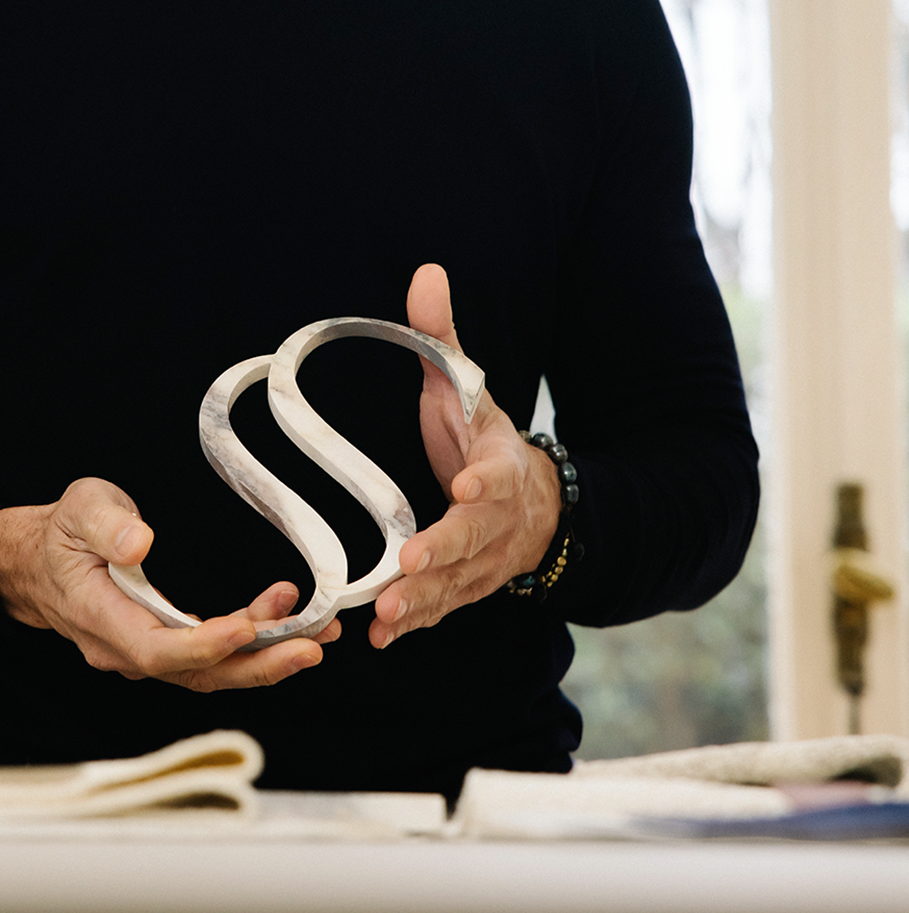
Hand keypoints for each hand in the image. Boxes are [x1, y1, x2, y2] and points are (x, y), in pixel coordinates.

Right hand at [0, 476, 337, 689]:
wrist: (37, 562)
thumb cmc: (61, 534)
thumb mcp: (79, 509)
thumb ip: (107, 524)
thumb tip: (140, 543)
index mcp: (100, 617)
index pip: (156, 648)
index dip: (204, 645)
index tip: (248, 628)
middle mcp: (123, 648)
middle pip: (195, 674)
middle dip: (257, 665)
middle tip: (311, 646)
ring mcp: (144, 652)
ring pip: (209, 672)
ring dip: (264, 657)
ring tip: (317, 634)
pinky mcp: (163, 645)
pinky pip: (210, 658)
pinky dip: (251, 646)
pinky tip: (288, 625)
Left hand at [370, 264, 560, 649]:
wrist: (534, 504)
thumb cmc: (483, 439)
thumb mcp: (468, 386)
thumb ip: (443, 336)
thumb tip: (426, 273)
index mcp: (499, 465)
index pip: (496, 474)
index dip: (483, 483)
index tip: (464, 486)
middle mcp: (496, 519)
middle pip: (473, 538)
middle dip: (443, 552)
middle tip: (410, 564)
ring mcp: (483, 561)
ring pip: (456, 585)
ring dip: (422, 601)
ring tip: (386, 613)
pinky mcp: (463, 589)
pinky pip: (440, 611)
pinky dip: (413, 626)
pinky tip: (379, 639)